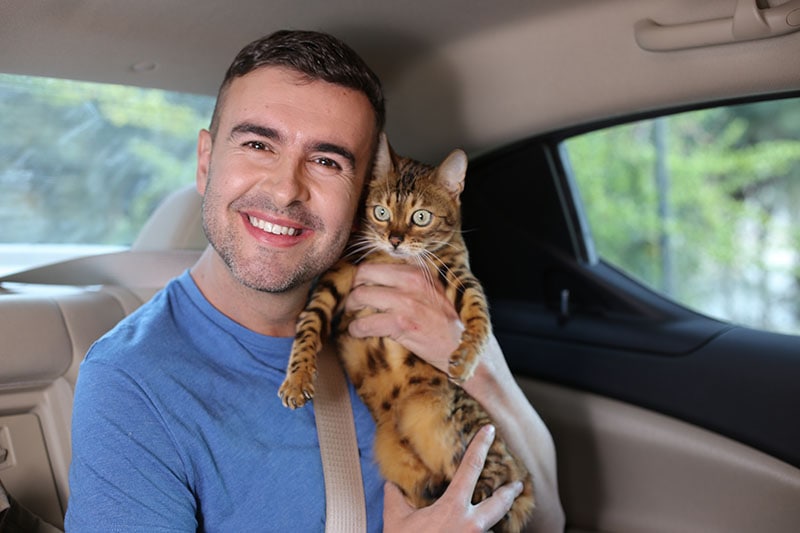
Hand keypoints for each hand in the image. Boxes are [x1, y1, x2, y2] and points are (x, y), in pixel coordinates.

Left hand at [345, 262, 462, 372]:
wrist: (460, 346)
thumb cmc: (445, 321)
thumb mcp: (432, 291)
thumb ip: (410, 280)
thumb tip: (381, 277)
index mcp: (416, 272)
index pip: (375, 265)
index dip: (360, 278)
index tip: (356, 288)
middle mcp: (411, 282)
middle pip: (363, 275)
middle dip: (352, 289)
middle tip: (350, 302)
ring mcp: (406, 302)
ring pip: (360, 296)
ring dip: (351, 309)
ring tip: (352, 318)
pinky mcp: (402, 324)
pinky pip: (366, 323)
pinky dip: (357, 328)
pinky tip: (357, 332)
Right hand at [383, 424, 523, 531]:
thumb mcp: (396, 521)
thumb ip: (395, 499)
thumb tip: (390, 486)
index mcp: (453, 508)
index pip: (471, 468)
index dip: (480, 446)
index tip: (489, 431)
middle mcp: (472, 524)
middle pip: (500, 502)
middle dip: (510, 492)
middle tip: (517, 484)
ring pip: (490, 527)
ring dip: (488, 522)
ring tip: (487, 516)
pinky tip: (472, 532)